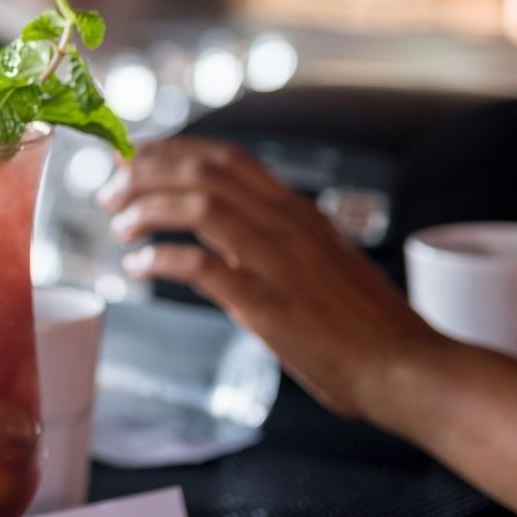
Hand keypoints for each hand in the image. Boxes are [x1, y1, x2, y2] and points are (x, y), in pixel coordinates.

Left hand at [97, 137, 444, 421]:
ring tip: (119, 224)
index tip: (132, 153)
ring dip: (148, 207)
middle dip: (146, 171)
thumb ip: (271, 248)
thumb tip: (219, 246)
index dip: (172, 149)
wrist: (408, 367)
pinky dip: (160, 261)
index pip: (226, 157)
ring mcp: (278, 260)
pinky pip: (201, 267)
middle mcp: (287, 223)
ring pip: (199, 205)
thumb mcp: (318, 265)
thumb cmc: (367, 327)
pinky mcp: (268, 304)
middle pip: (203, 170)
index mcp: (298, 211)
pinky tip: (138, 268)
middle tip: (108, 187)